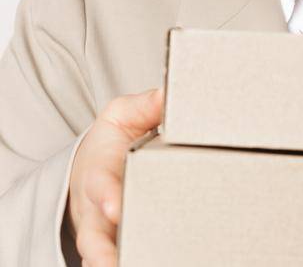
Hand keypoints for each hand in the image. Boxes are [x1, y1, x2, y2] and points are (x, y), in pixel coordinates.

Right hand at [66, 86, 164, 266]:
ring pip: (99, 253)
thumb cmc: (112, 143)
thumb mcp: (121, 116)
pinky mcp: (112, 244)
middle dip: (102, 247)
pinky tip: (147, 264)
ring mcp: (101, 230)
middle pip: (92, 233)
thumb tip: (167, 96)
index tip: (115, 207)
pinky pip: (112, 259)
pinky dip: (121, 263)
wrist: (92, 166)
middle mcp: (94, 208)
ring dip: (110, 263)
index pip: (99, 184)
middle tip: (116, 259)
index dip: (106, 195)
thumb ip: (144, 106)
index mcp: (98, 171)